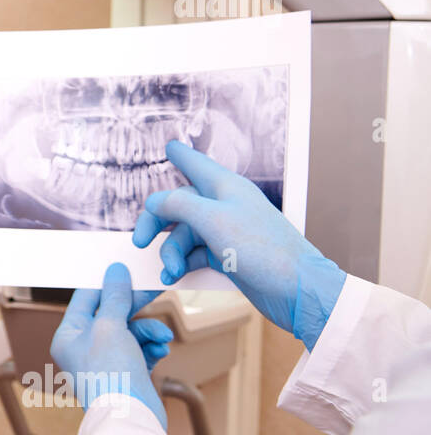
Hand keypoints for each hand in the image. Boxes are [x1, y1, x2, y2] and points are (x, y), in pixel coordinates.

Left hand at [50, 262, 171, 429]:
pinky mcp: (126, 372)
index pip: (86, 298)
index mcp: (68, 335)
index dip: (107, 282)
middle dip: (134, 305)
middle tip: (156, 288)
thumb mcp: (110, 326)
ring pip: (130, 331)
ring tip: (162, 337)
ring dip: (148, 330)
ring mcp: (105, 361)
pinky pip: (140, 348)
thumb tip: (115, 271)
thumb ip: (114, 297)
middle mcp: (83, 347)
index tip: (126, 269)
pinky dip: (152, 345)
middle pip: (111, 313)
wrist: (131, 419)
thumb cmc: (111, 374)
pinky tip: (161, 349)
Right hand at [132, 140, 345, 350]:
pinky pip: (194, 255)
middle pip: (179, 205)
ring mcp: (226, 232)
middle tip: (139, 241)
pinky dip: (182, 265)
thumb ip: (178, 205)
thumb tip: (153, 201)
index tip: (170, 146)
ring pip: (184, 234)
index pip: (197, 164)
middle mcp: (224, 206)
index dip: (181, 155)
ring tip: (170, 270)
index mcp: (225, 188)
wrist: (296, 289)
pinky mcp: (227, 256)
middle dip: (156, 222)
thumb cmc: (262, 249)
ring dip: (171, 252)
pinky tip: (173, 277)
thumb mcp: (213, 220)